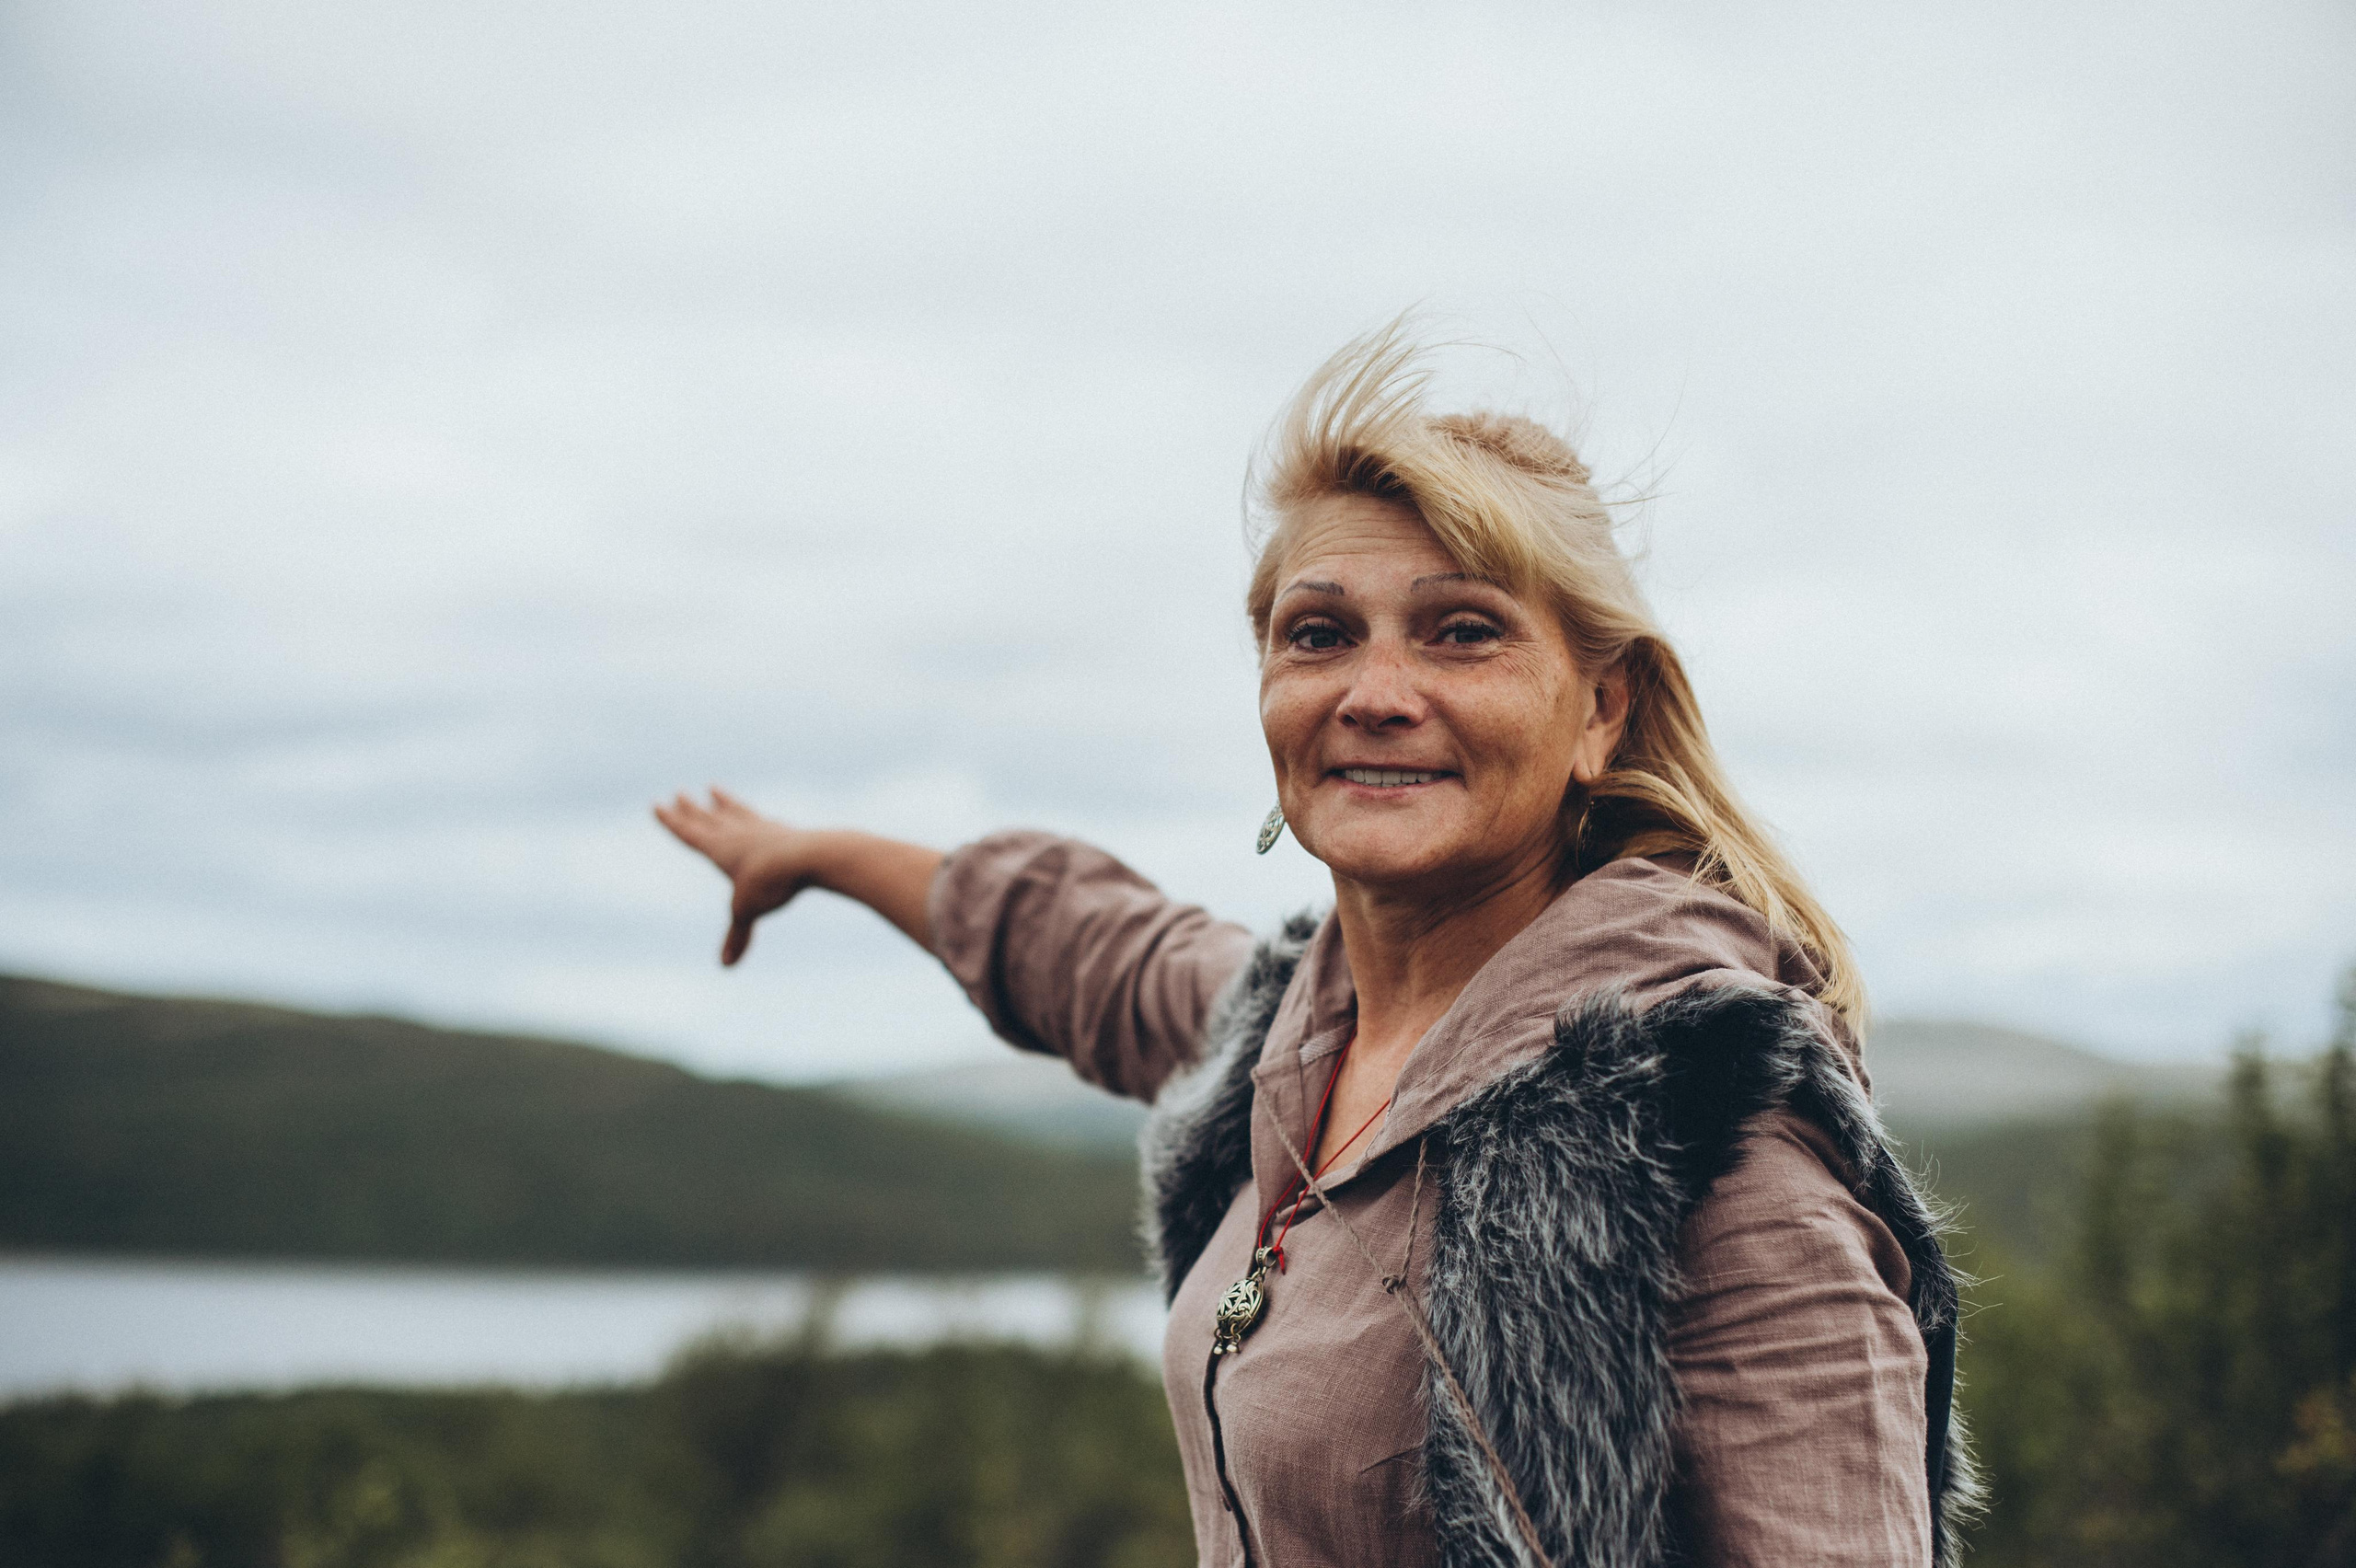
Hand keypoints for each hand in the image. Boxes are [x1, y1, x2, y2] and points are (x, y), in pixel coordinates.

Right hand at [653, 787, 826, 964]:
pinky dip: (755, 817)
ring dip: (723, 802)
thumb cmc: (772, 882)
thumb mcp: (748, 910)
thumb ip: (737, 935)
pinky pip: (764, 820)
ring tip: (714, 789)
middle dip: (692, 809)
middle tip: (679, 793)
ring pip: (736, 811)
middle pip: (709, 818)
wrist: (812, 856)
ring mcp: (762, 829)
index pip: (689, 832)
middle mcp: (737, 834)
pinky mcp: (785, 831)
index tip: (657, 805)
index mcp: (720, 849)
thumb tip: (726, 965)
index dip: (671, 821)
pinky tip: (759, 817)